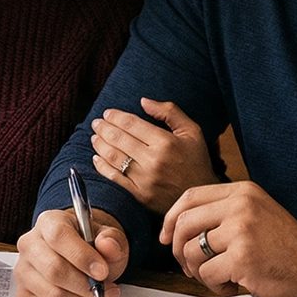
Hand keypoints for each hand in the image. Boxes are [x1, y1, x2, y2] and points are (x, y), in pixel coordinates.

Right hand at [14, 208, 127, 296]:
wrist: (80, 256)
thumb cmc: (90, 246)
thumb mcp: (108, 237)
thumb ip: (111, 240)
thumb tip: (108, 246)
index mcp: (48, 222)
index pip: (59, 236)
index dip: (82, 256)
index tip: (102, 272)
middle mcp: (30, 245)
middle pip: (53, 270)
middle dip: (85, 286)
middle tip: (106, 289)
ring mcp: (24, 271)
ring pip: (52, 295)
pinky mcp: (24, 295)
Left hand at [89, 98, 217, 213]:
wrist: (201, 196)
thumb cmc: (196, 161)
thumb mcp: (192, 131)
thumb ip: (169, 112)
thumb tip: (143, 101)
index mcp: (166, 142)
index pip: (132, 124)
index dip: (116, 116)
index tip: (107, 113)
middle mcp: (154, 160)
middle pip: (119, 139)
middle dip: (104, 128)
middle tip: (96, 123)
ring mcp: (145, 179)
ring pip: (114, 157)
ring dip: (100, 145)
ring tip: (95, 137)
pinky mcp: (140, 195)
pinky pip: (114, 178)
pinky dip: (102, 166)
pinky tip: (96, 158)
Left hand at [160, 181, 296, 296]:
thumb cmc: (285, 247)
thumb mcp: (255, 215)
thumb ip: (222, 214)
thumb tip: (176, 229)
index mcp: (242, 192)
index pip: (190, 197)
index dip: (171, 219)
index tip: (167, 237)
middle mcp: (241, 206)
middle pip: (184, 224)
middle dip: (179, 250)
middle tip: (189, 266)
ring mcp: (241, 230)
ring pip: (192, 251)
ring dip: (198, 271)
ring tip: (219, 276)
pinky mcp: (242, 257)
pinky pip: (206, 274)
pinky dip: (214, 285)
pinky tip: (232, 284)